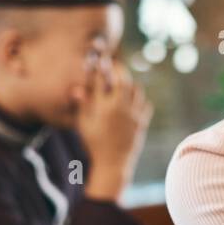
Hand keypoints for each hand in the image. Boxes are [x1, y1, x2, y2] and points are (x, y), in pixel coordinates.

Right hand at [74, 59, 151, 201]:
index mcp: (103, 108)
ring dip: (131, 84)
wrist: (112, 163)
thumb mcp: (84, 125)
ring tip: (124, 82)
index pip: (103, 81)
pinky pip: (145, 105)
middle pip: (124, 81)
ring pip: (137, 90)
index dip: (102, 68)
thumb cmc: (93, 144)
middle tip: (116, 66)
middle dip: (120, 70)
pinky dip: (140, 99)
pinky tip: (134, 100)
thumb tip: (78, 89)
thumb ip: (83, 105)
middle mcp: (120, 109)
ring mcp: (134, 115)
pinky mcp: (142, 123)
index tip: (101, 60)